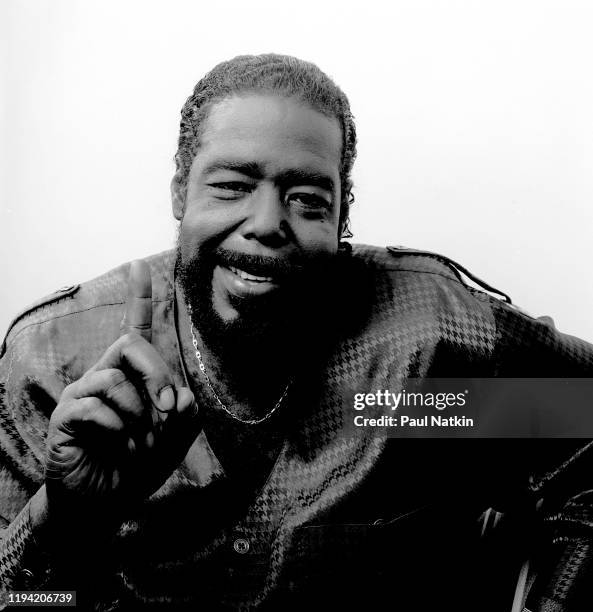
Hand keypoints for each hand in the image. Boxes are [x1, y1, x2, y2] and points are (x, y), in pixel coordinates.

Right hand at [41, 260, 199, 533]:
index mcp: (133, 375)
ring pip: (115, 379)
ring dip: (138, 414)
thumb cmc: (139, 464)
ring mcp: (84, 393)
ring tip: (137, 440)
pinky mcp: (66, 414)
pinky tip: (116, 445)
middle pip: (131, 344)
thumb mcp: (176, 438)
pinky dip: (117, 429)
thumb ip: (185, 412)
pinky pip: (96, 406)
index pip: (135, 327)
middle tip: (167, 409)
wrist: (106, 502)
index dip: (139, 297)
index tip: (139, 265)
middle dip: (156, 374)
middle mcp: (107, 375)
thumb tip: (178, 393)